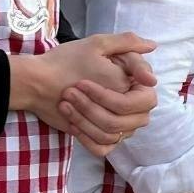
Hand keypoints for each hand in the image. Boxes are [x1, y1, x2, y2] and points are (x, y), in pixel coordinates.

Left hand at [11, 33, 157, 153]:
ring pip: (111, 134)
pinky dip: (85, 136)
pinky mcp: (102, 138)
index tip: (86, 84)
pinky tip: (71, 121)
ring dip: (84, 118)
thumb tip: (153, 46)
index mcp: (135, 87)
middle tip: (71, 91)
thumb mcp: (99, 46)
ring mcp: (118, 126)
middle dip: (92, 107)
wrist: (40, 82)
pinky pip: (102, 148)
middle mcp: (132, 109)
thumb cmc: (68, 61)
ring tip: (65, 102)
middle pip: (124, 121)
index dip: (113, 97)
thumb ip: (128, 44)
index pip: (143, 102)